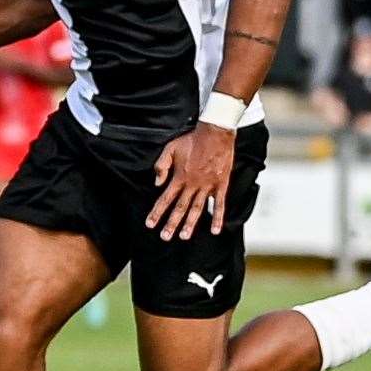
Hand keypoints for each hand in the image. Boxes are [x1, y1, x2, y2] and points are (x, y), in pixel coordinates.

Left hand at [146, 123, 235, 241]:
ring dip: (190, 224)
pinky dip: (217, 218)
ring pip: (197, 209)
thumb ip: (161, 166)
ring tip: (184, 236)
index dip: (157, 212)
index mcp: (179, 177)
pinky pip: (219, 204)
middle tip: (165, 237)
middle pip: (180, 208)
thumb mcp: (170, 148)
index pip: (165, 199)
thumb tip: (157, 183)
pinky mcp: (220, 185)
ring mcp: (207, 186)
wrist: (215, 133)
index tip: (150, 224)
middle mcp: (192, 185)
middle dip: (171, 224)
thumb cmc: (192, 140)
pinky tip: (215, 230)